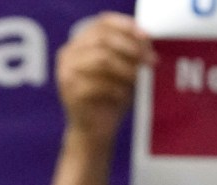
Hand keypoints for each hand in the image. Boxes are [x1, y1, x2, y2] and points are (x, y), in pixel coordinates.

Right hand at [57, 14, 152, 143]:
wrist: (93, 130)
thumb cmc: (110, 96)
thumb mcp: (123, 67)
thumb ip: (131, 50)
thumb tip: (146, 40)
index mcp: (80, 42)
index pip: (102, 23)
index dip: (126, 26)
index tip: (147, 37)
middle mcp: (68, 53)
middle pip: (102, 39)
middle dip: (131, 48)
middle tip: (150, 61)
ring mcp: (66, 72)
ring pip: (102, 59)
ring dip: (126, 69)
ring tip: (137, 80)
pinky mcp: (69, 91)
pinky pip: (99, 84)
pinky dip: (117, 89)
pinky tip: (123, 96)